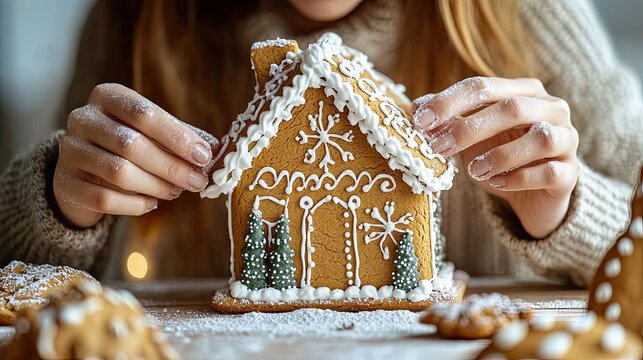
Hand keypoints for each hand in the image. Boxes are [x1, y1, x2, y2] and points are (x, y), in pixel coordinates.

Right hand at [53, 83, 218, 227]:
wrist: (81, 168)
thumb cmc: (126, 144)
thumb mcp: (151, 131)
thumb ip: (181, 136)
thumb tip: (215, 148)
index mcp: (108, 96)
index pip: (144, 113)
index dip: (177, 136)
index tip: (204, 156)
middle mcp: (83, 119)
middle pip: (132, 144)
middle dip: (172, 166)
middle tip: (197, 181)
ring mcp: (70, 151)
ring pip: (119, 173)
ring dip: (156, 186)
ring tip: (176, 192)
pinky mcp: (66, 183)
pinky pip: (105, 199)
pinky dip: (135, 204)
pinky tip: (152, 203)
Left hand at [413, 77, 578, 238]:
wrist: (534, 196)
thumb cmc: (499, 157)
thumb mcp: (470, 137)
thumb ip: (448, 120)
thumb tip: (415, 108)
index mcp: (523, 92)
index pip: (483, 86)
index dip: (450, 101)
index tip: (420, 120)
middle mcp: (551, 109)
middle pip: (511, 108)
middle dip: (469, 128)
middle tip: (438, 148)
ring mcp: (566, 140)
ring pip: (539, 138)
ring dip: (500, 155)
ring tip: (472, 170)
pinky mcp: (570, 174)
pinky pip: (550, 172)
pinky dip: (519, 178)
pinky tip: (496, 184)